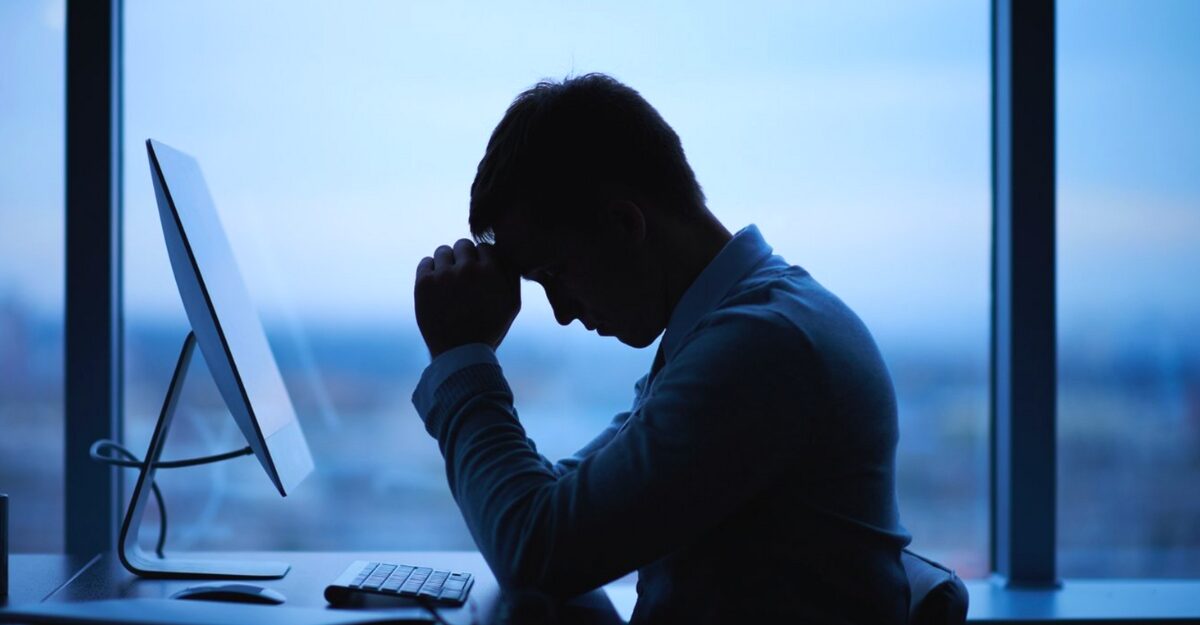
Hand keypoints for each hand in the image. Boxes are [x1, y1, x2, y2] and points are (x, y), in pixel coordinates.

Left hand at [415, 239, 520, 358]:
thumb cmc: (490, 329)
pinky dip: (430, 271)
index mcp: (491, 271)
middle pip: (463, 245)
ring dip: (446, 263)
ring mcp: (443, 275)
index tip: (479, 274)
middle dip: (464, 258)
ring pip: (443, 251)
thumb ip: (511, 275)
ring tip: (449, 282)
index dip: (482, 260)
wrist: (460, 353)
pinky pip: (425, 262)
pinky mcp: (424, 283)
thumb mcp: (512, 304)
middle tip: (463, 278)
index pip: (484, 247)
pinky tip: (436, 287)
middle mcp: (467, 269)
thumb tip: (504, 252)